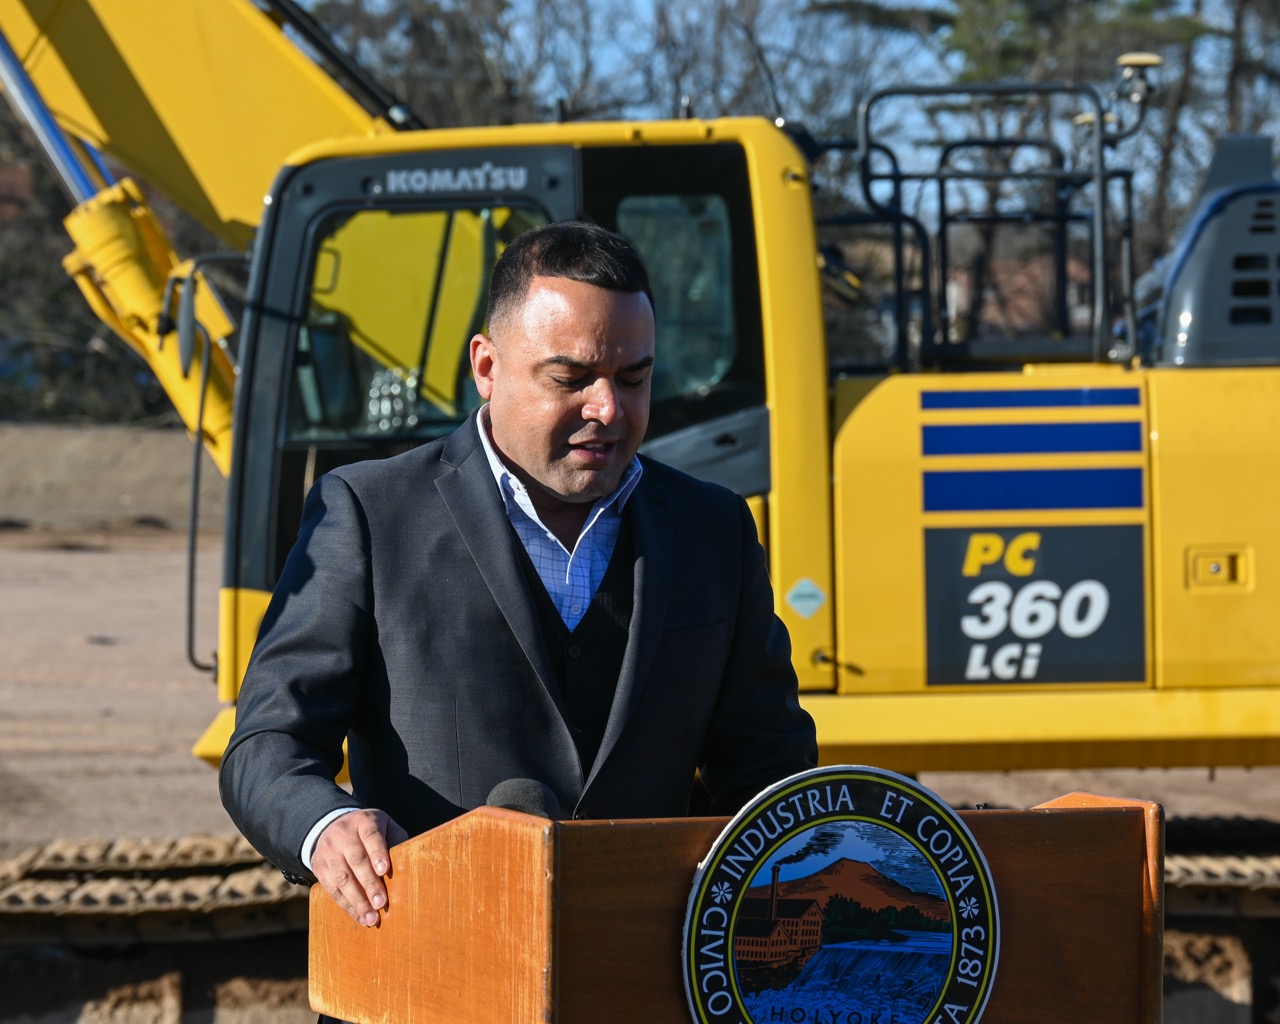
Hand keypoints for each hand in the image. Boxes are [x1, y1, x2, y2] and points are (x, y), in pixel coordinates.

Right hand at [311, 808, 408, 926]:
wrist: (332, 825)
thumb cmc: (370, 831)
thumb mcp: (385, 827)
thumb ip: (396, 842)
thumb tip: (406, 868)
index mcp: (364, 821)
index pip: (371, 835)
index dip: (377, 853)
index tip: (384, 870)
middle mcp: (343, 834)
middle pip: (356, 859)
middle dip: (369, 883)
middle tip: (381, 903)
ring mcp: (328, 850)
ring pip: (342, 877)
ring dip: (357, 901)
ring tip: (371, 918)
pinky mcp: (318, 866)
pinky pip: (332, 889)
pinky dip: (347, 905)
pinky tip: (360, 916)